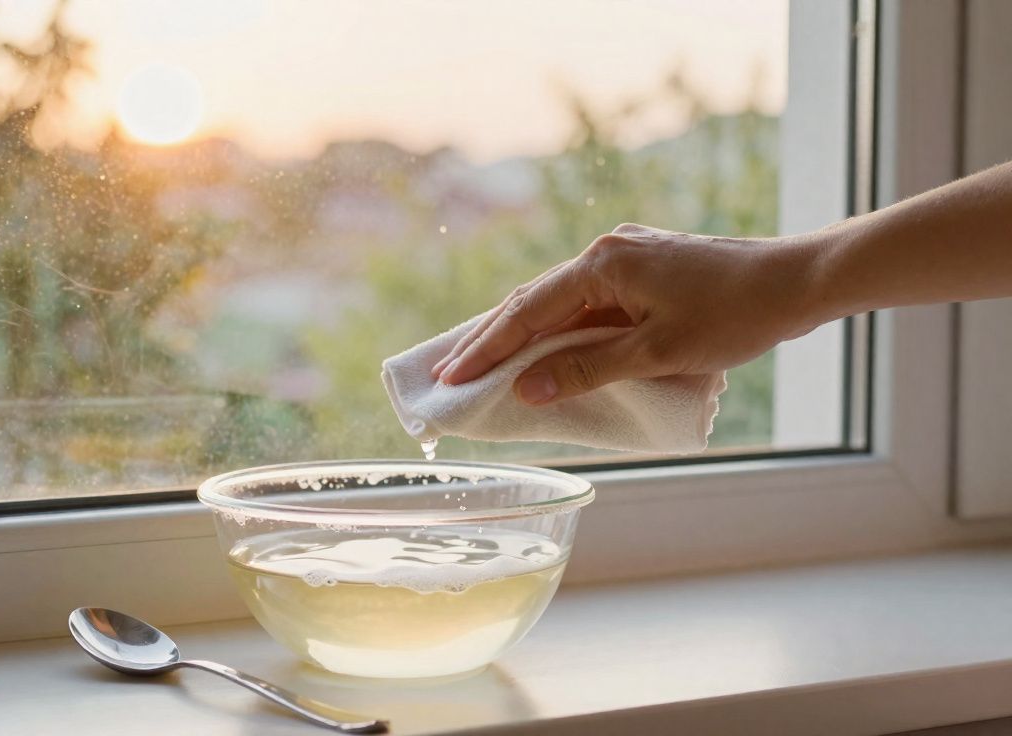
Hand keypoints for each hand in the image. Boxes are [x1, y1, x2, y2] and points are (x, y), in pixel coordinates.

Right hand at [432, 224, 824, 404]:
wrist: (799, 281)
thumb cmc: (735, 316)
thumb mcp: (657, 352)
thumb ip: (586, 370)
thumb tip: (525, 390)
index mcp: (602, 264)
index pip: (526, 312)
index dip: (486, 348)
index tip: (450, 377)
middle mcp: (607, 252)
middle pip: (533, 301)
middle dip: (491, 339)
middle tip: (450, 372)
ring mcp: (626, 256)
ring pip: (560, 301)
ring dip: (524, 335)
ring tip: (486, 365)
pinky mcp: (645, 268)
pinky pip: (587, 301)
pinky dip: (561, 329)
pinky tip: (548, 349)